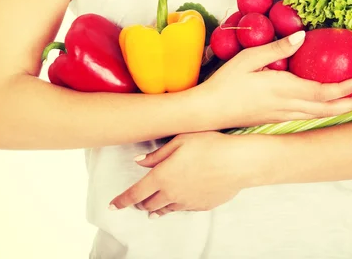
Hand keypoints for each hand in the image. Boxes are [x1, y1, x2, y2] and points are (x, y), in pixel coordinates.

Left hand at [109, 132, 251, 217]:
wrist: (239, 162)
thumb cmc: (210, 145)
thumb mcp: (180, 140)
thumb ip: (157, 154)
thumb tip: (139, 161)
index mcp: (162, 177)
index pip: (135, 194)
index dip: (121, 201)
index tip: (112, 205)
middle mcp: (171, 193)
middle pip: (148, 205)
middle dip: (139, 204)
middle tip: (135, 202)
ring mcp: (187, 202)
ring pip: (164, 210)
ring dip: (155, 209)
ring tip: (151, 210)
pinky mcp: (201, 206)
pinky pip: (182, 209)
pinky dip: (174, 207)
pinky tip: (176, 202)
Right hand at [198, 30, 351, 128]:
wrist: (207, 111)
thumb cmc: (225, 83)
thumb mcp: (248, 58)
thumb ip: (277, 48)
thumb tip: (302, 35)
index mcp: (282, 89)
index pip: (321, 91)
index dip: (345, 88)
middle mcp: (286, 106)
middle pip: (327, 109)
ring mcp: (281, 116)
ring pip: (319, 116)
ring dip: (341, 110)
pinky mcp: (275, 119)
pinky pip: (307, 117)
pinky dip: (324, 112)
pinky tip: (327, 106)